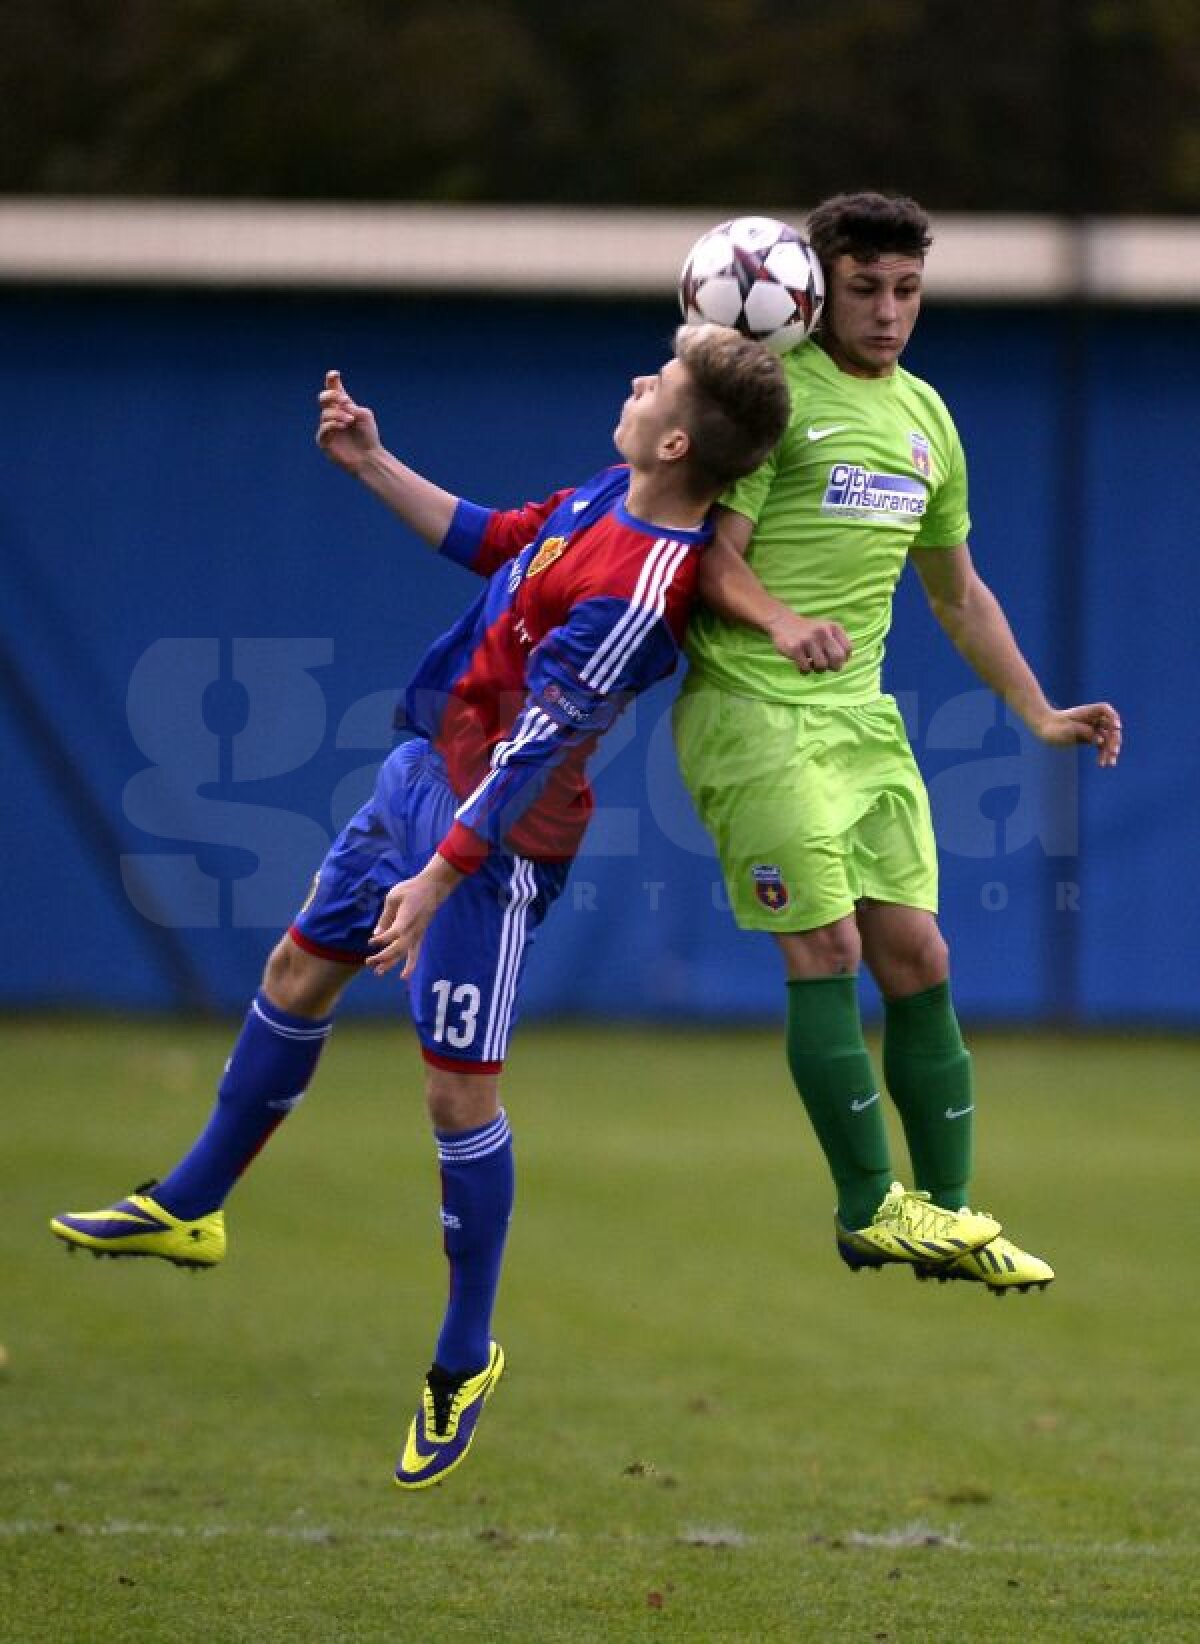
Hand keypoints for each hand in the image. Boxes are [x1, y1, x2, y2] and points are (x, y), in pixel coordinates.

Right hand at [316, 369, 382, 473]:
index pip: (333, 390)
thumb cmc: (369, 436)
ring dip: (339, 414)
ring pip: (326, 413)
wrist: (370, 457)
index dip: (331, 380)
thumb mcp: (364, 415)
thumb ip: (351, 406)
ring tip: (350, 421)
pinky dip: (333, 424)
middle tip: (345, 400)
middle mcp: (333, 415)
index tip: (335, 374)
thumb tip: (338, 405)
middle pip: (323, 398)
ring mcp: (327, 428)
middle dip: (332, 395)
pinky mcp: (324, 441)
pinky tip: (343, 426)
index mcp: (343, 407)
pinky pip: (323, 428)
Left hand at [367, 857, 461, 978]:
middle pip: (398, 949)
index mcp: (406, 918)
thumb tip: (376, 934)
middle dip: (382, 957)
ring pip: (404, 954)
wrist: (432, 888)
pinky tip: (404, 976)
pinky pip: (414, 954)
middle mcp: (413, 930)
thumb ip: (385, 917)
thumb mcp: (393, 897)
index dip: (382, 940)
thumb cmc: (411, 890)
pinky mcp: (419, 936)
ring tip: (378, 972)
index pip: (394, 934)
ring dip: (391, 964)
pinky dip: (410, 966)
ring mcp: (417, 934)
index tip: (371, 942)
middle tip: (368, 962)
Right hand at [766, 611, 851, 672]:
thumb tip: (846, 661)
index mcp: (833, 627)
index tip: (834, 660)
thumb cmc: (808, 630)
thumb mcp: (826, 629)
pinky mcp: (795, 648)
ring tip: (812, 664)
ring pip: (822, 665)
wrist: (783, 622)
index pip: (848, 649)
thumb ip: (838, 642)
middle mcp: (822, 632)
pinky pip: (805, 668)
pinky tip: (801, 665)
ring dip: (818, 670)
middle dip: (834, 667)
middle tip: (826, 666)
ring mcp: (808, 639)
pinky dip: (805, 671)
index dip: (844, 659)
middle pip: (838, 659)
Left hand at [1034, 702, 1122, 767]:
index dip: (1114, 718)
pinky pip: (1101, 746)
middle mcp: (1093, 719)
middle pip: (1110, 728)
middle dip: (1113, 741)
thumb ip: (1085, 732)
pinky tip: (1102, 764)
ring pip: (1107, 739)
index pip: (1105, 710)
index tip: (1117, 728)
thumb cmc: (1053, 727)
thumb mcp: (1067, 729)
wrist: (1044, 728)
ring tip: (1110, 764)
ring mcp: (1093, 728)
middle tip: (1113, 753)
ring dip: (1110, 751)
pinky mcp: (1090, 738)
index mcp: (1087, 712)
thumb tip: (1101, 741)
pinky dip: (1102, 754)